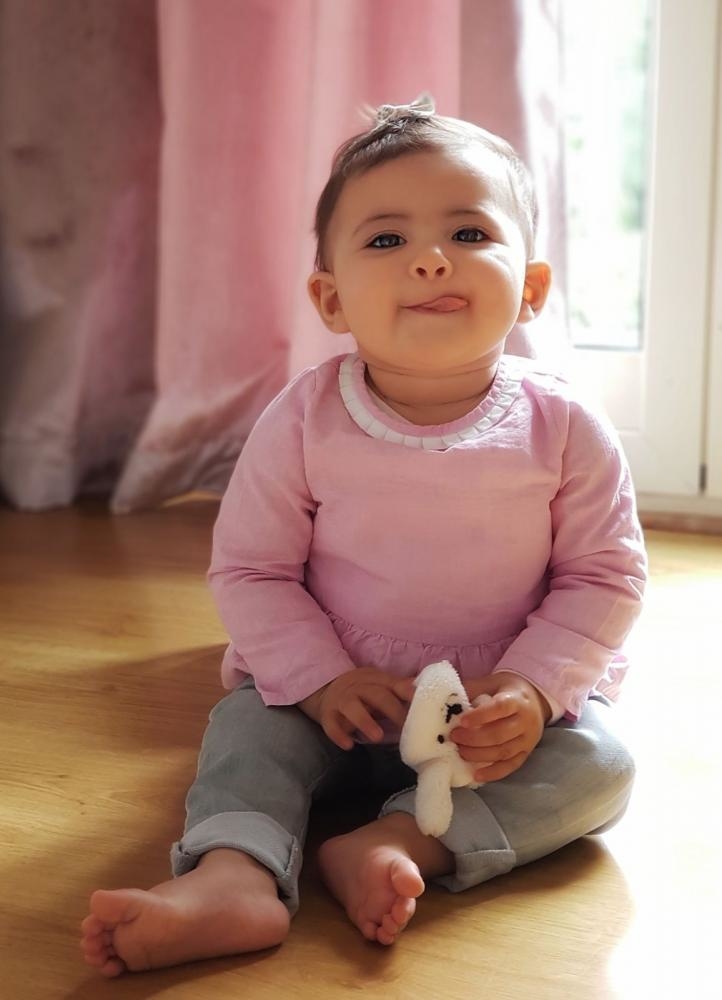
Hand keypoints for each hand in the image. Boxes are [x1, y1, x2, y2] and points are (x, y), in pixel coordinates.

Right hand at [298, 667, 412, 749]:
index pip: (392, 683)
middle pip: (375, 694)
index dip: (406, 692)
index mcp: (374, 679)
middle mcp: (357, 687)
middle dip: (391, 710)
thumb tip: (428, 693)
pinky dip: (338, 734)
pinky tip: (348, 745)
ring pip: (352, 707)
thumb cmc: (362, 692)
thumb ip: (401, 690)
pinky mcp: (327, 715)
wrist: (326, 691)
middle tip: (405, 728)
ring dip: (365, 721)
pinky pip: (331, 724)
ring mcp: (340, 700)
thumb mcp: (381, 686)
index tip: (419, 703)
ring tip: (378, 737)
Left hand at [450, 672, 549, 781]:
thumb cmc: (506, 690)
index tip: (461, 721)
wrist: (535, 698)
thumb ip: (472, 690)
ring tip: (460, 752)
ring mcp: (528, 739)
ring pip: (503, 752)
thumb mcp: (490, 683)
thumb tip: (447, 699)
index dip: (480, 716)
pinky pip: (510, 766)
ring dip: (479, 755)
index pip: (500, 708)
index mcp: (517, 700)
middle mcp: (526, 721)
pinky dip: (493, 773)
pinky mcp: (527, 753)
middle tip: (454, 737)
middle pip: (499, 734)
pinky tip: (476, 775)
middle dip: (473, 738)